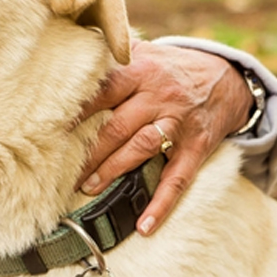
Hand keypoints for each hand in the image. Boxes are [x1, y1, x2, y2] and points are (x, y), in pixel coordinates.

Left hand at [76, 40, 251, 235]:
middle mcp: (158, 97)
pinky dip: (162, 203)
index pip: (102, 91)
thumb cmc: (169, 67)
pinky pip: (178, 179)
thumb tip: (66, 56)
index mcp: (140, 72)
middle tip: (60, 169)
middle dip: (88, 150)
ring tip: (87, 187)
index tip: (49, 126)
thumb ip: (110, 58)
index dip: (76, 110)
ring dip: (113, 170)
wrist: (227, 78)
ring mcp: (179, 123)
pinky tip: (145, 225)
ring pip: (141, 148)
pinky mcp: (196, 147)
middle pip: (117, 126)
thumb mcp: (143, 52)